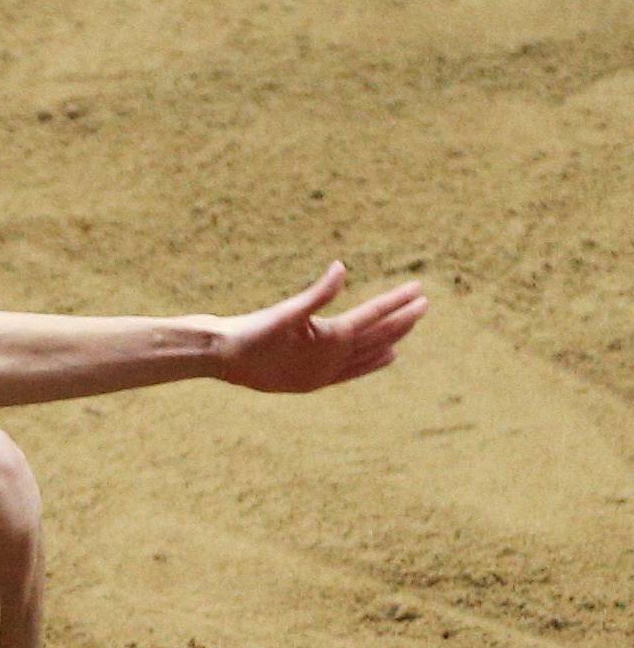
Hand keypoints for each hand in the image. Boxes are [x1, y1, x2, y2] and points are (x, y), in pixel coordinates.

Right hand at [215, 262, 427, 393]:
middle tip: (424, 304)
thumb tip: (341, 267)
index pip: (373, 317)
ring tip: (410, 327)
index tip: (419, 289)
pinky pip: (354, 371)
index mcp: (330, 340)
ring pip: (369, 355)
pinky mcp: (314, 381)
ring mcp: (325, 373)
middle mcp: (333, 360)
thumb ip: (319, 292)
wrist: (223, 358)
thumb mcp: (286, 309)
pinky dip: (373, 362)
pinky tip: (386, 357)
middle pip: (377, 337)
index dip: (397, 302)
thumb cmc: (251, 331)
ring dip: (391, 339)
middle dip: (402, 319)